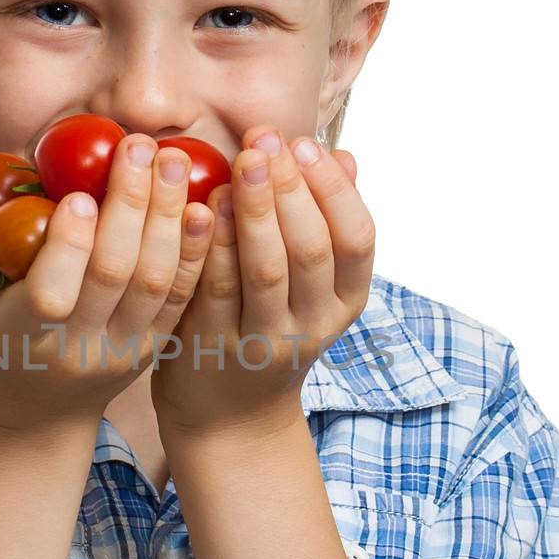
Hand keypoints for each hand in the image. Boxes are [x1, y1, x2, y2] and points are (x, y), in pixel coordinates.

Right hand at [0, 136, 215, 433]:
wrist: (31, 406)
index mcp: (22, 335)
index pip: (51, 296)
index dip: (68, 247)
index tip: (78, 194)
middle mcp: (78, 350)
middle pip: (115, 277)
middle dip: (131, 208)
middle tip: (139, 148)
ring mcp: (124, 352)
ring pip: (157, 284)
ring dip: (170, 219)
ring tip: (174, 161)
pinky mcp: (156, 346)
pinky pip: (184, 295)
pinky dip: (197, 250)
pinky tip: (207, 204)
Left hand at [150, 125, 375, 436]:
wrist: (231, 418)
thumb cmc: (272, 327)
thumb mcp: (313, 285)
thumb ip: (325, 221)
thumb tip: (345, 156)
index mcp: (344, 301)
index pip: (357, 239)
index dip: (333, 189)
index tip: (305, 143)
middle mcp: (312, 325)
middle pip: (310, 250)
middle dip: (289, 189)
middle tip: (265, 140)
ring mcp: (263, 342)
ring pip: (264, 270)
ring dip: (254, 211)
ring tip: (240, 162)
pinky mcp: (213, 348)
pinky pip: (213, 290)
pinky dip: (211, 245)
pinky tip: (202, 205)